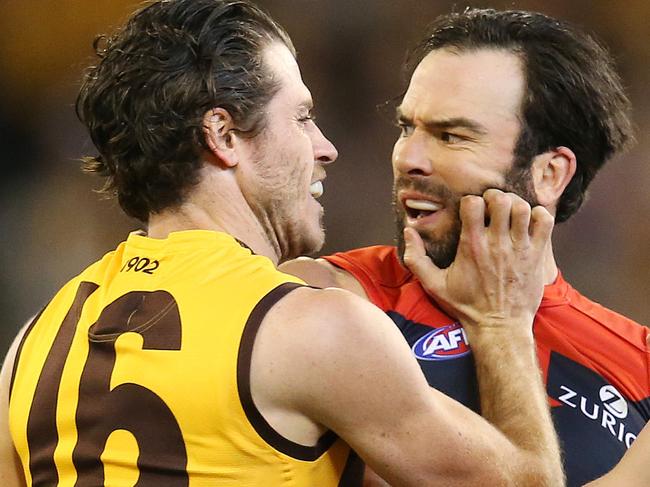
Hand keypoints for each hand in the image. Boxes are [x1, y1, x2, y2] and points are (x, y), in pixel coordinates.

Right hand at [403, 189, 553, 330]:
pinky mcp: (536, 256)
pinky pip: (544, 222)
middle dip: (494, 197)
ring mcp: (519, 249)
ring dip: (515, 204)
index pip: (473, 203)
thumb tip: (408, 232)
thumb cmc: (466, 306)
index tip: (469, 210)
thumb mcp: (433, 285)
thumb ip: (416, 258)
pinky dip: (538, 215)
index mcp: (472, 246)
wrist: (499, 327)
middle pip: (501, 200)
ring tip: (508, 212)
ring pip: (523, 208)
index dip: (470, 201)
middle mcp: (497, 244)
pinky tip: (528, 222)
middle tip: (491, 205)